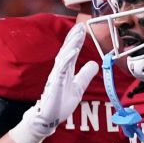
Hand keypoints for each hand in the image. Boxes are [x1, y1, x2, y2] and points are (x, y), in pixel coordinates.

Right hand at [8, 24, 98, 142]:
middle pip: (67, 50)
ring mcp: (56, 76)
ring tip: (77, 33)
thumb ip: (85, 75)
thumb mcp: (78, 87)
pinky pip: (61, 68)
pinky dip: (67, 59)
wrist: (49, 118)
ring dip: (71, 44)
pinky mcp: (54, 83)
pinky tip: (72, 51)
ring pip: (64, 56)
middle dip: (73, 37)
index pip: (71, 52)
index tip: (82, 28)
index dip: (76, 40)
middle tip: (80, 25)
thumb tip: (94, 63)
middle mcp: (60, 70)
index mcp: (65, 70)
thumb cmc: (60, 103)